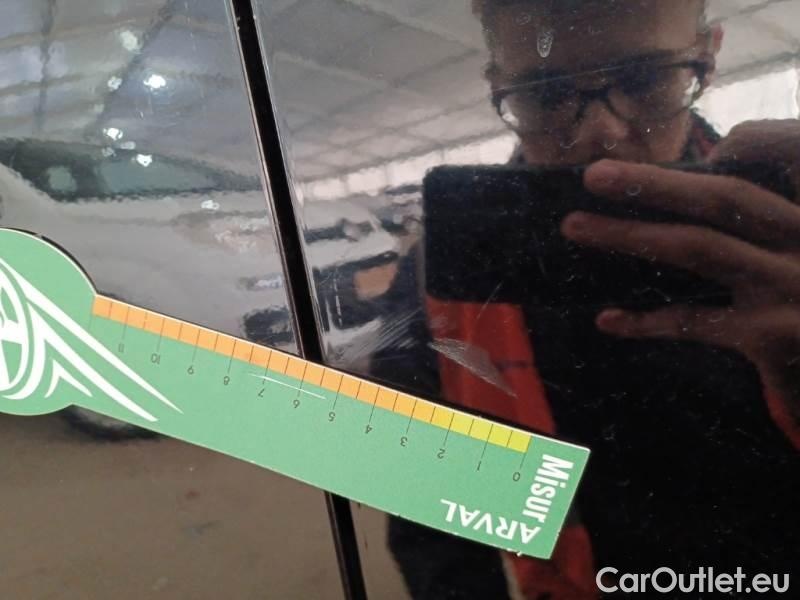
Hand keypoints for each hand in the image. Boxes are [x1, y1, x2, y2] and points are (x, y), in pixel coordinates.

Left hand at [561, 119, 799, 424]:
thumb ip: (769, 214)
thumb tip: (706, 170)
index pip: (794, 148)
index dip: (752, 140)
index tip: (711, 144)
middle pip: (723, 197)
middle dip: (652, 183)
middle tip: (593, 175)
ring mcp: (792, 288)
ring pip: (698, 248)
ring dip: (628, 235)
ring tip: (575, 227)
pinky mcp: (771, 337)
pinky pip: (693, 320)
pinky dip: (646, 321)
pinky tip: (607, 319)